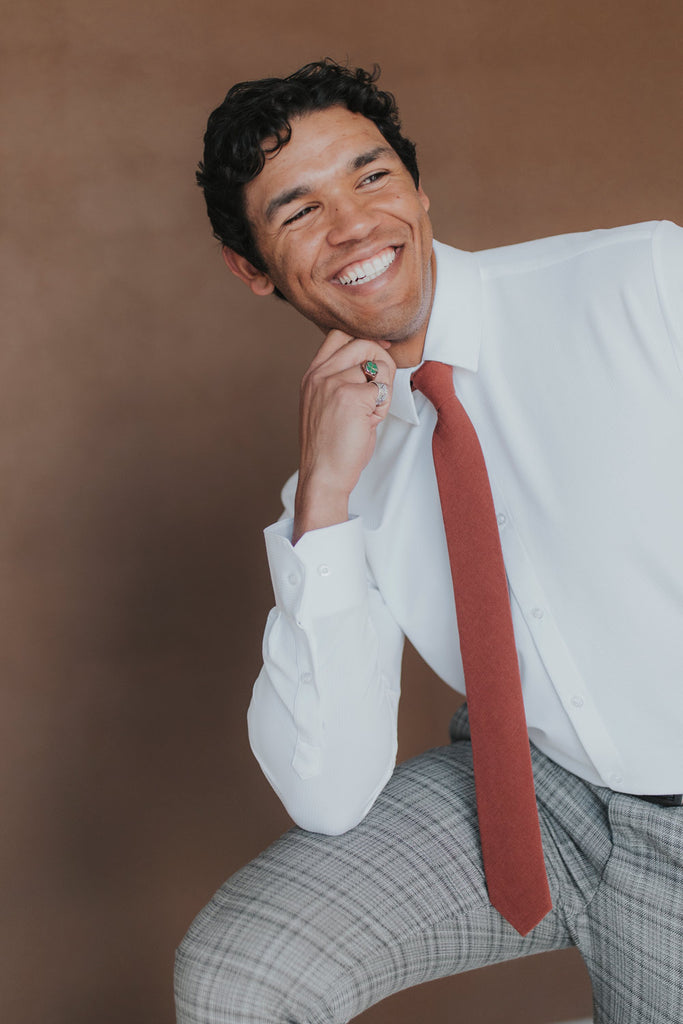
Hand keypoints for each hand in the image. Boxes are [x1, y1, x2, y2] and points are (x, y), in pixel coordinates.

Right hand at [293, 330, 395, 543]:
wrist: (323, 475)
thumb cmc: (330, 446)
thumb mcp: (326, 404)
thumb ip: (342, 379)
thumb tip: (374, 358)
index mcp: (312, 375)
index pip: (339, 334)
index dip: (364, 339)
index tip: (378, 352)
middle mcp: (319, 375)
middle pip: (362, 343)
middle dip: (382, 362)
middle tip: (380, 389)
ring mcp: (333, 384)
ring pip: (377, 367)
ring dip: (383, 389)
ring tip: (370, 413)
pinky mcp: (351, 397)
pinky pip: (382, 391)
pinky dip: (382, 408)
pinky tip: (369, 424)